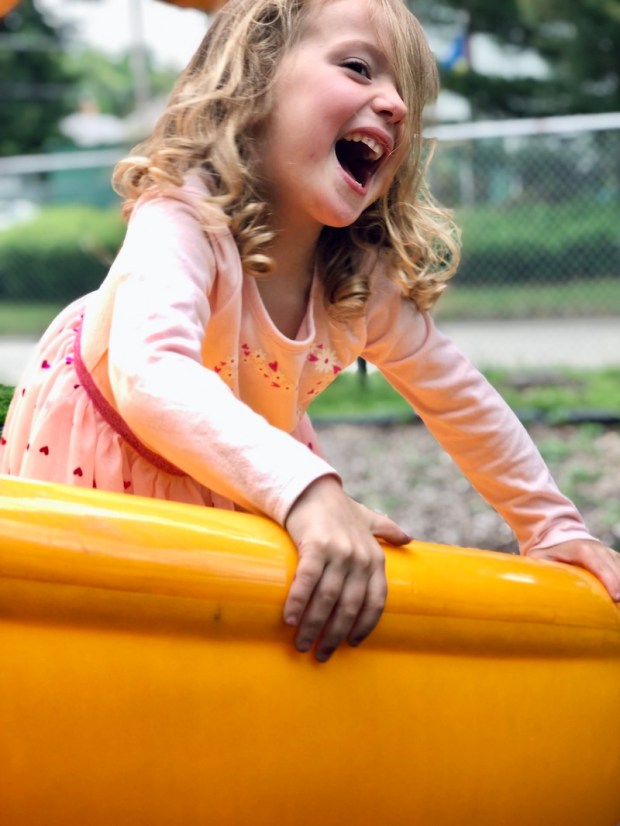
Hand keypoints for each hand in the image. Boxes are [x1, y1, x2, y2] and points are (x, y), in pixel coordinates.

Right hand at [284, 476, 409, 661]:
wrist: (312, 488)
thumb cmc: (339, 508)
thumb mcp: (368, 518)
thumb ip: (387, 530)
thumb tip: (409, 538)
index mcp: (375, 558)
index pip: (376, 602)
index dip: (364, 626)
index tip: (350, 644)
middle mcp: (360, 558)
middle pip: (349, 607)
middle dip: (334, 635)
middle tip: (320, 655)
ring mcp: (339, 552)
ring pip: (327, 600)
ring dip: (313, 626)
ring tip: (301, 644)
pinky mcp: (315, 546)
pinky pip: (307, 582)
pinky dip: (298, 603)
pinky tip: (289, 619)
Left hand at [527, 539, 619, 600]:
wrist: (555, 534)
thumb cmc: (546, 550)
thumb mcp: (539, 557)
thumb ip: (539, 569)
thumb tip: (535, 590)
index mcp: (580, 548)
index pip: (596, 561)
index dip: (608, 578)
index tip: (614, 597)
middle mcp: (598, 548)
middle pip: (615, 567)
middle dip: (619, 586)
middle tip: (618, 607)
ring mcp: (607, 553)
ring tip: (618, 605)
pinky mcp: (612, 559)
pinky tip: (618, 597)